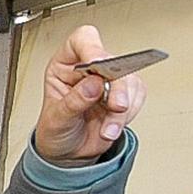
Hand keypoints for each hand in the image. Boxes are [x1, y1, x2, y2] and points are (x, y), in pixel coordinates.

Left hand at [33, 24, 148, 164]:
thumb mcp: (56, 120)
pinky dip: (128, 115)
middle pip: (112, 62)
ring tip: (107, 129)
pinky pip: (137, 96)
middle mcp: (88, 68)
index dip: (92, 48)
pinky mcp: (124, 94)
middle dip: (117, 88)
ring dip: (122, 110)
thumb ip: (74, 102)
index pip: (82, 41)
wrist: (67, 153)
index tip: (97, 64)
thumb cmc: (55, 131)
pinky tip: (113, 126)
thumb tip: (93, 84)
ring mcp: (108, 80)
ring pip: (128, 81)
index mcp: (65, 65)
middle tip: (116, 107)